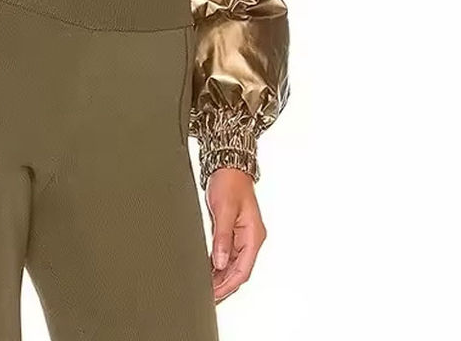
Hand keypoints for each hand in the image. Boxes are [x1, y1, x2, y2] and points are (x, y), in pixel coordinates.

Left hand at [205, 167, 266, 302]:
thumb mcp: (223, 210)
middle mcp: (250, 238)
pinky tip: (208, 269)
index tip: (215, 294)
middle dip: (224, 284)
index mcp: (253, 236)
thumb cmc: (229, 182)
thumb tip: (221, 262)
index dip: (228, 285)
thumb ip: (222, 237)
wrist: (227, 165)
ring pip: (232, 263)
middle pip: (238, 270)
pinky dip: (218, 263)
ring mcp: (242, 235)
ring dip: (221, 276)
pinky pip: (227, 253)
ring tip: (206, 286)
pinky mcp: (232, 230)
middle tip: (208, 295)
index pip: (242, 270)